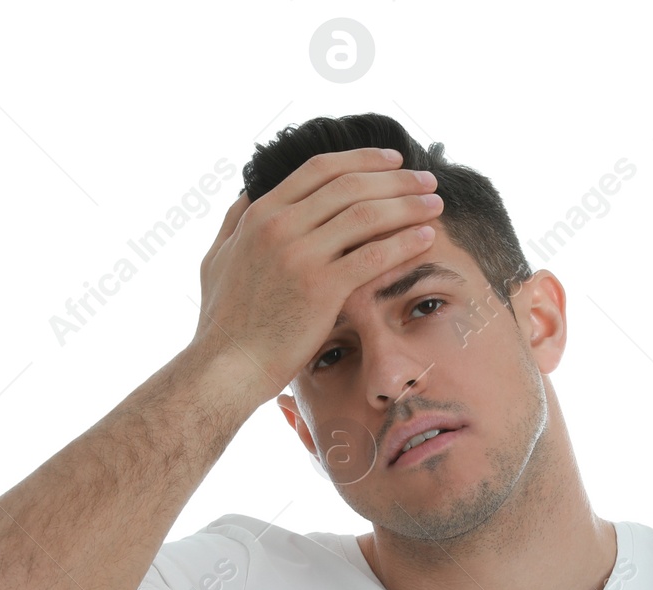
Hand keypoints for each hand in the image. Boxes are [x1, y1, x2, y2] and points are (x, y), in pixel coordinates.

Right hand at [184, 147, 443, 407]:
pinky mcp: (321, 288)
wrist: (225, 367)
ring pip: (367, 214)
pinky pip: (374, 255)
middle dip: (395, 178)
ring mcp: (301, 255)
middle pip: (351, 185)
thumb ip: (233, 223)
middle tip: (427, 179)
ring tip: (435, 203)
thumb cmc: (222, 323)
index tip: (393, 161)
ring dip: (408, 204)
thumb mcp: (217, 259)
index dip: (362, 159)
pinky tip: (426, 238)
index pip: (320, 169)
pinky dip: (404, 242)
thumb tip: (247, 196)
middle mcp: (280, 225)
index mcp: (260, 213)